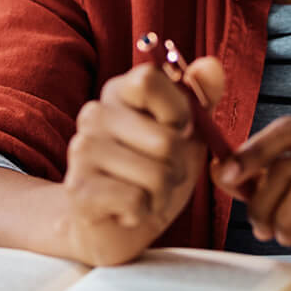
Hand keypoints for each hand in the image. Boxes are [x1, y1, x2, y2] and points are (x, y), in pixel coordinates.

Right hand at [60, 57, 223, 266]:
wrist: (114, 225)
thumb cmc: (152, 173)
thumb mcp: (185, 134)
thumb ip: (201, 98)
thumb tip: (212, 65)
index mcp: (119, 92)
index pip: (149, 78)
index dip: (178, 109)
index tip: (179, 130)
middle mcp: (94, 114)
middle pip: (166, 140)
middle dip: (178, 168)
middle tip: (163, 175)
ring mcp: (81, 150)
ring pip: (156, 175)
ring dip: (162, 195)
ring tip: (145, 194)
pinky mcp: (78, 189)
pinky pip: (135, 201)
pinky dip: (143, 212)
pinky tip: (128, 211)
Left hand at [213, 118, 290, 270]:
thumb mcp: (284, 197)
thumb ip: (252, 182)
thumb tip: (217, 169)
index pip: (284, 128)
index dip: (252, 150)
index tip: (226, 175)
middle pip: (287, 166)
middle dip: (263, 203)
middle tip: (260, 228)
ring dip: (285, 220)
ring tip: (286, 237)